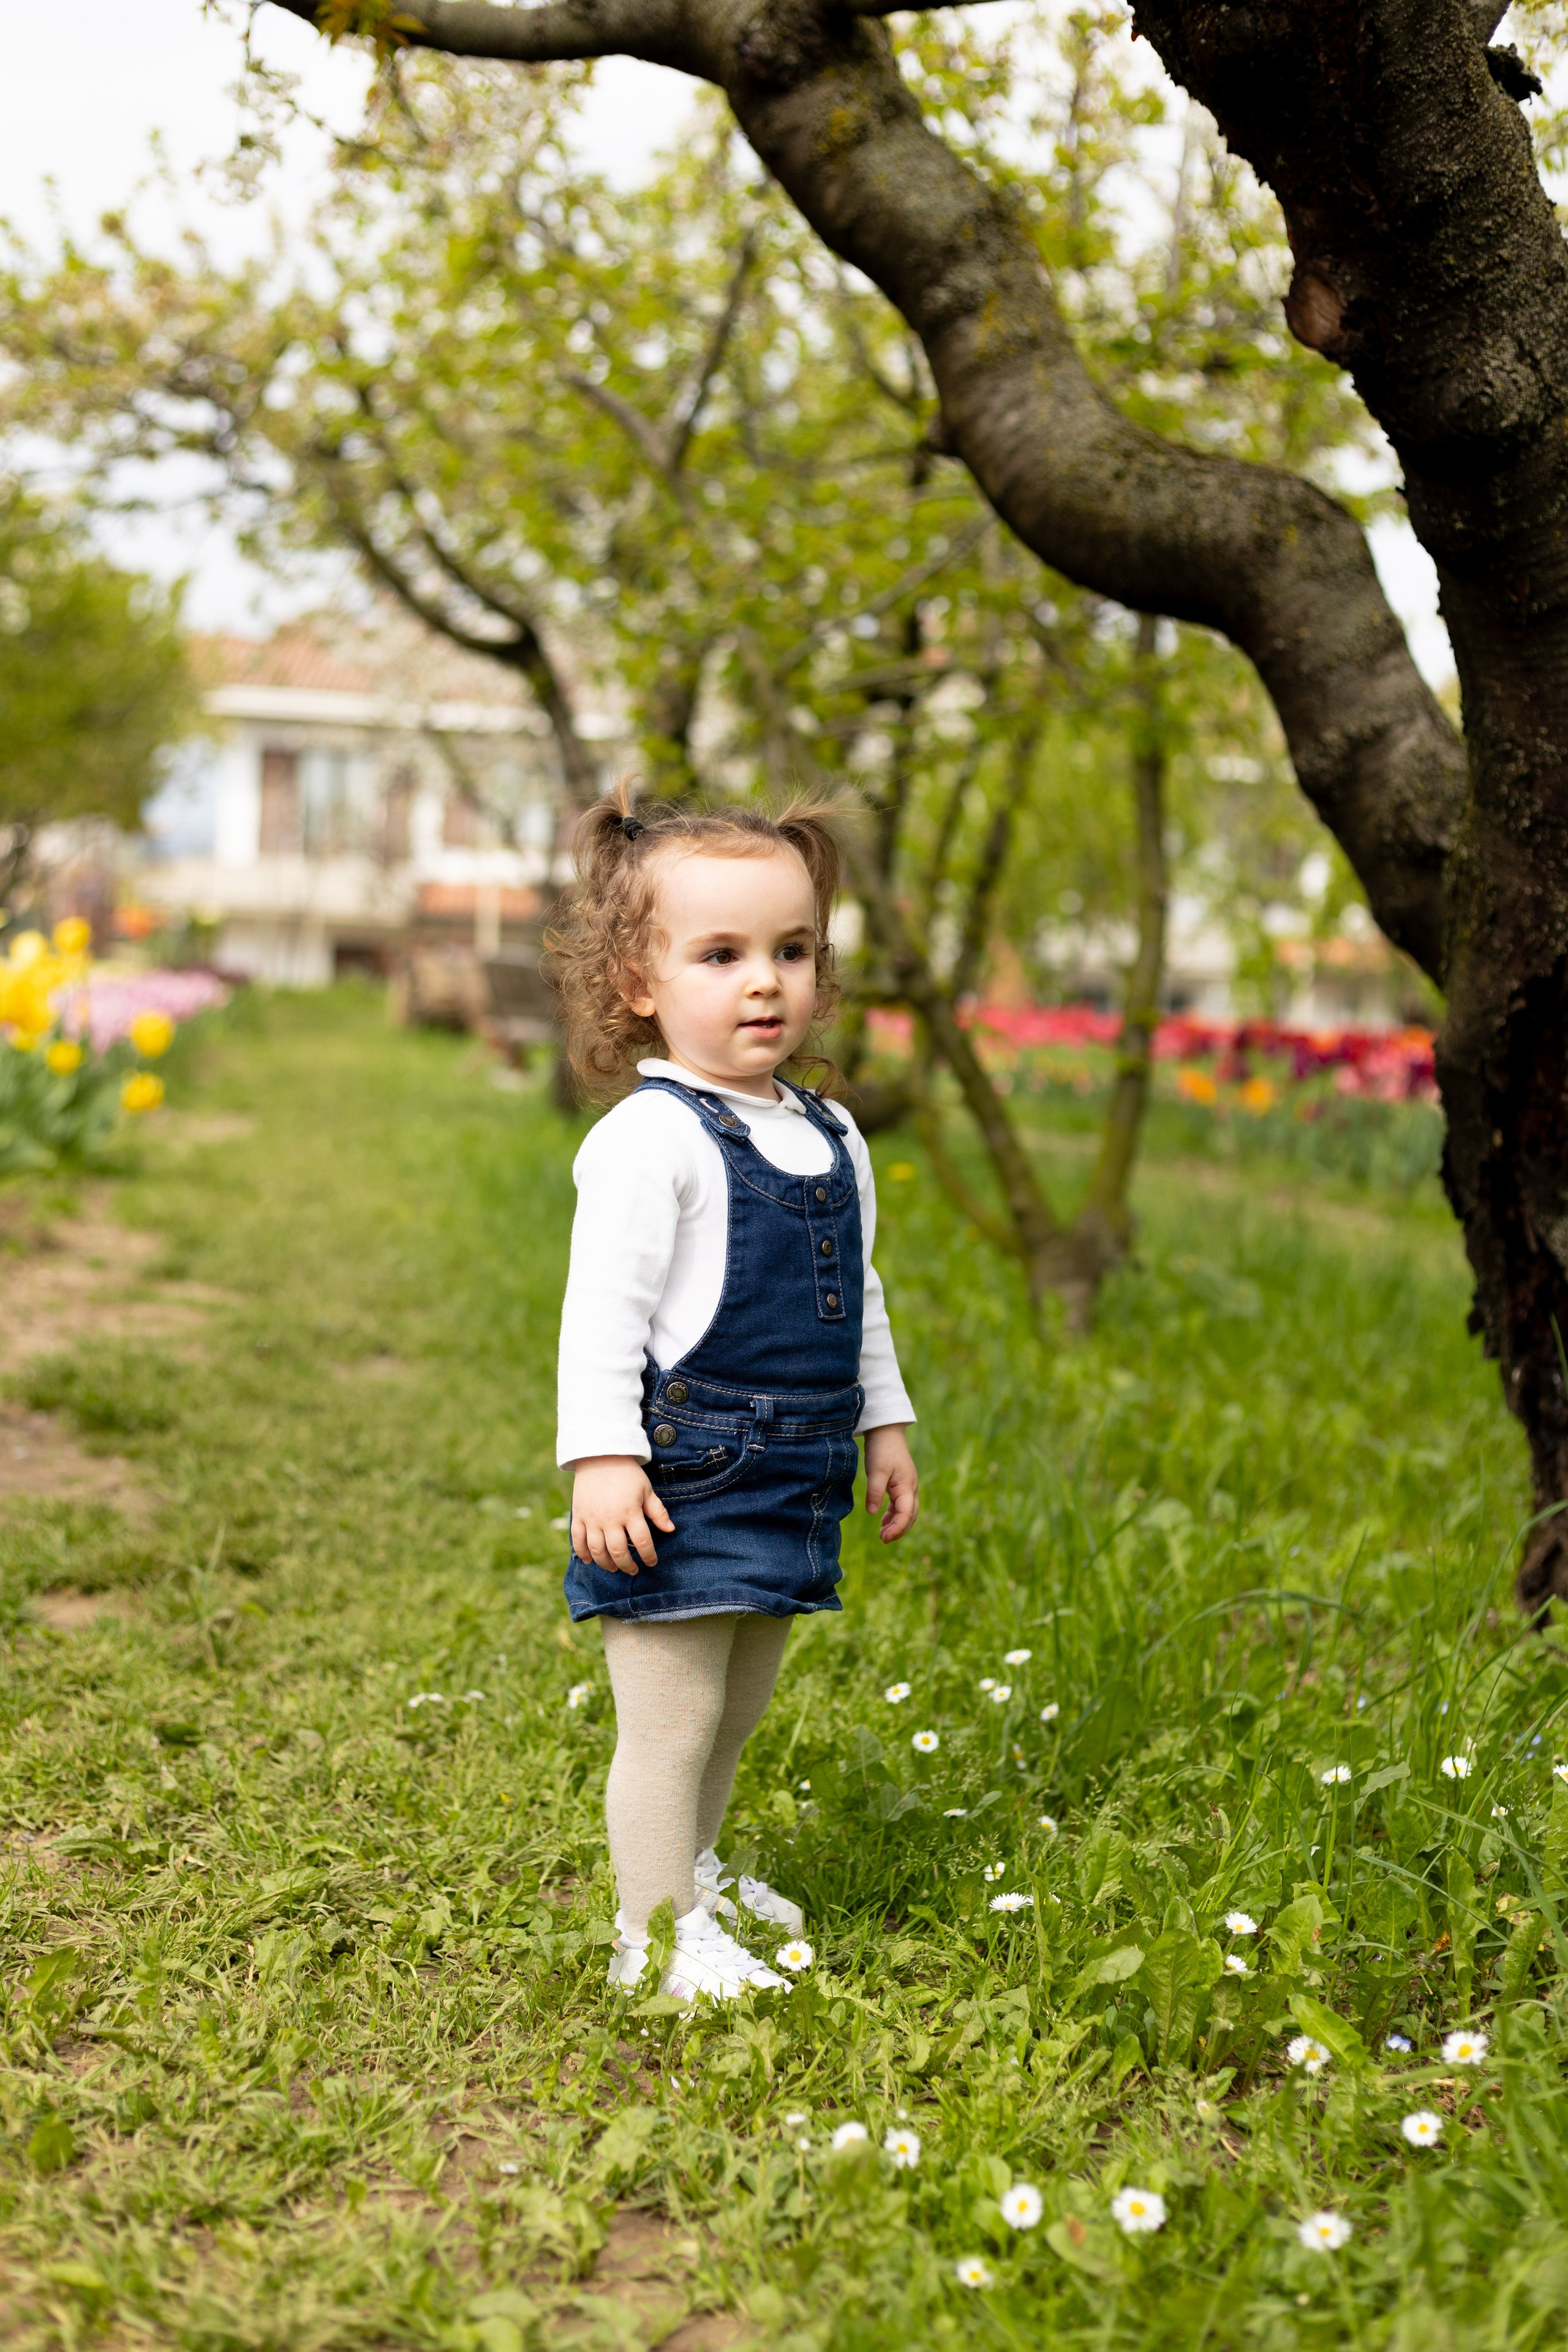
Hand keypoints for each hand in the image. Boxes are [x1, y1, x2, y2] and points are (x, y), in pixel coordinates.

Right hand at [570, 1455, 674, 1573]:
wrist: (599, 1455)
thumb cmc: (627, 1473)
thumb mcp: (646, 1490)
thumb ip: (658, 1512)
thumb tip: (670, 1530)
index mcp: (630, 1512)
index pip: (642, 1542)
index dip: (648, 1556)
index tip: (652, 1562)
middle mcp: (610, 1518)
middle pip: (618, 1551)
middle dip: (627, 1565)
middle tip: (632, 1570)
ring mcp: (592, 1518)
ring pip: (597, 1551)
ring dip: (606, 1564)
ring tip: (613, 1568)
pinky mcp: (578, 1515)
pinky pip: (578, 1540)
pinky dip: (583, 1554)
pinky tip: (590, 1561)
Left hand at [863, 1424, 918, 1543]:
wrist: (886, 1430)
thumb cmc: (881, 1449)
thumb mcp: (876, 1470)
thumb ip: (875, 1492)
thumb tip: (872, 1513)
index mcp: (907, 1486)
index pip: (906, 1514)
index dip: (897, 1529)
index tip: (884, 1538)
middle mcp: (910, 1488)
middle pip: (910, 1516)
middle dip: (899, 1530)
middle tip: (883, 1540)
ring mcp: (906, 1486)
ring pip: (906, 1511)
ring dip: (897, 1524)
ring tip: (883, 1535)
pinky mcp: (900, 1483)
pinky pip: (900, 1504)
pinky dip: (893, 1515)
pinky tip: (883, 1521)